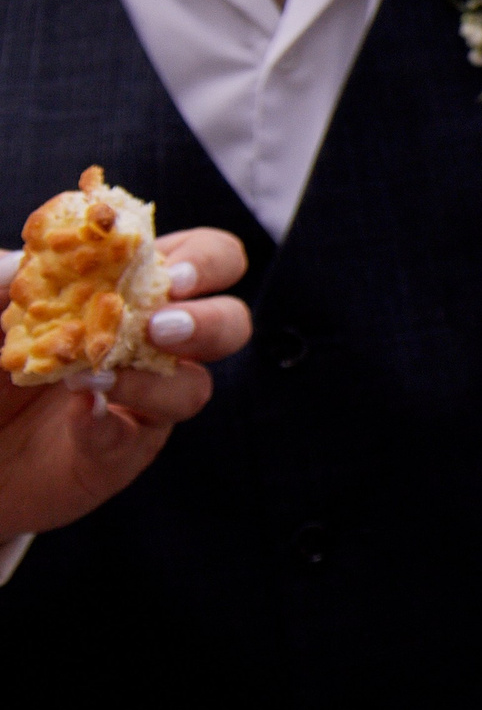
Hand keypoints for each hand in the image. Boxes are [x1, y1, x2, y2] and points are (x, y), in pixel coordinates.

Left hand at [0, 228, 251, 540]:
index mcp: (128, 288)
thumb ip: (3, 278)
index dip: (205, 261)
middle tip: (159, 327)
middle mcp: (148, 341)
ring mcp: (141, 398)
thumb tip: (24, 264)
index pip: (202, 259)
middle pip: (230, 321)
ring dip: (160, 380)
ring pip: (197, 387)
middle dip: (210, 320)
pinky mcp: (119, 450)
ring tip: (102, 374)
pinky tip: (78, 413)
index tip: (168, 272)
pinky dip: (110, 425)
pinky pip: (138, 439)